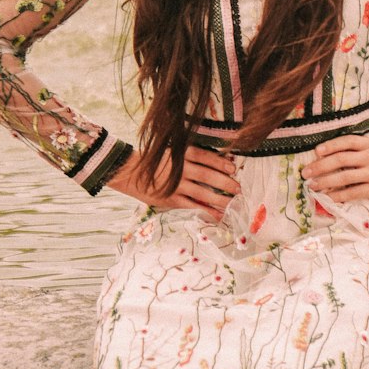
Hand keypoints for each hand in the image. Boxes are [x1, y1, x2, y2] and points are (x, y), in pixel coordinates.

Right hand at [111, 145, 239, 220]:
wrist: (131, 172)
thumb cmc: (156, 162)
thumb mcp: (173, 153)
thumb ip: (190, 158)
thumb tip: (216, 165)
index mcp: (182, 154)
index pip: (206, 157)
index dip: (221, 163)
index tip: (233, 168)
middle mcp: (180, 169)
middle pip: (208, 175)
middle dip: (225, 183)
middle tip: (238, 189)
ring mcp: (176, 185)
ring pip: (203, 193)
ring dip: (220, 199)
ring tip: (232, 203)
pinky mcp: (171, 199)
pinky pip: (192, 206)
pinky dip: (206, 211)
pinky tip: (217, 214)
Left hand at [300, 129, 368, 202]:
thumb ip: (366, 139)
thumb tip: (345, 136)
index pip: (345, 141)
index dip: (329, 146)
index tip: (316, 151)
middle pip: (340, 159)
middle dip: (320, 166)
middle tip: (305, 172)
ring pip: (344, 177)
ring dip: (325, 182)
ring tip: (312, 186)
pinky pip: (354, 192)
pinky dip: (340, 196)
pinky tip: (329, 199)